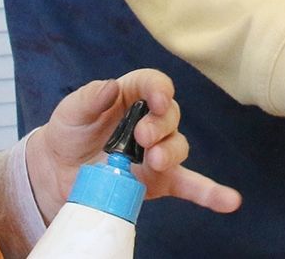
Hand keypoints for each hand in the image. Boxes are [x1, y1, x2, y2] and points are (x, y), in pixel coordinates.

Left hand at [25, 68, 241, 223]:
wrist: (55, 173)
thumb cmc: (68, 132)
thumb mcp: (71, 110)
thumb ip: (90, 97)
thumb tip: (111, 87)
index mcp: (131, 96)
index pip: (153, 84)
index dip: (159, 88)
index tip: (157, 98)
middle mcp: (150, 121)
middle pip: (170, 116)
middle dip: (161, 125)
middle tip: (142, 137)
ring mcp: (156, 152)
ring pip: (179, 146)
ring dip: (171, 152)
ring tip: (154, 161)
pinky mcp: (158, 181)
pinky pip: (189, 185)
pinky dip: (210, 193)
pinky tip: (229, 201)